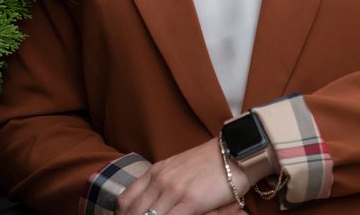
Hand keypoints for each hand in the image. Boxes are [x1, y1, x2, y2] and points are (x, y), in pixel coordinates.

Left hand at [116, 137, 249, 214]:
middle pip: (133, 212)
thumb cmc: (210, 162)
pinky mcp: (190, 201)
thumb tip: (149, 205)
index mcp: (156, 171)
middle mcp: (160, 179)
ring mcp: (174, 190)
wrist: (234, 151)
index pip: (126, 200)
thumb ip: (162, 183)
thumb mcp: (179, 168)